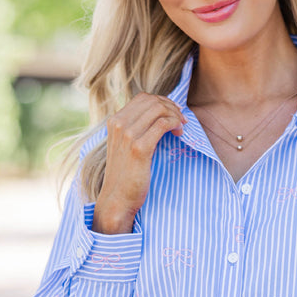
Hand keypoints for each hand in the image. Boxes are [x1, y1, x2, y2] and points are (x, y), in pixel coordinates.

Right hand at [92, 93, 186, 233]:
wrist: (117, 199)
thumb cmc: (125, 175)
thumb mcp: (125, 147)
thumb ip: (136, 130)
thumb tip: (159, 116)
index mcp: (115, 121)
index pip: (143, 98)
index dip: (163, 102)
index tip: (173, 113)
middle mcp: (119, 124)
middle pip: (153, 101)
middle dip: (172, 107)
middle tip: (182, 120)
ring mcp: (127, 135)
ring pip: (159, 109)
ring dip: (175, 115)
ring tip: (181, 128)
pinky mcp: (139, 148)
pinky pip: (163, 124)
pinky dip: (175, 124)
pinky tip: (179, 134)